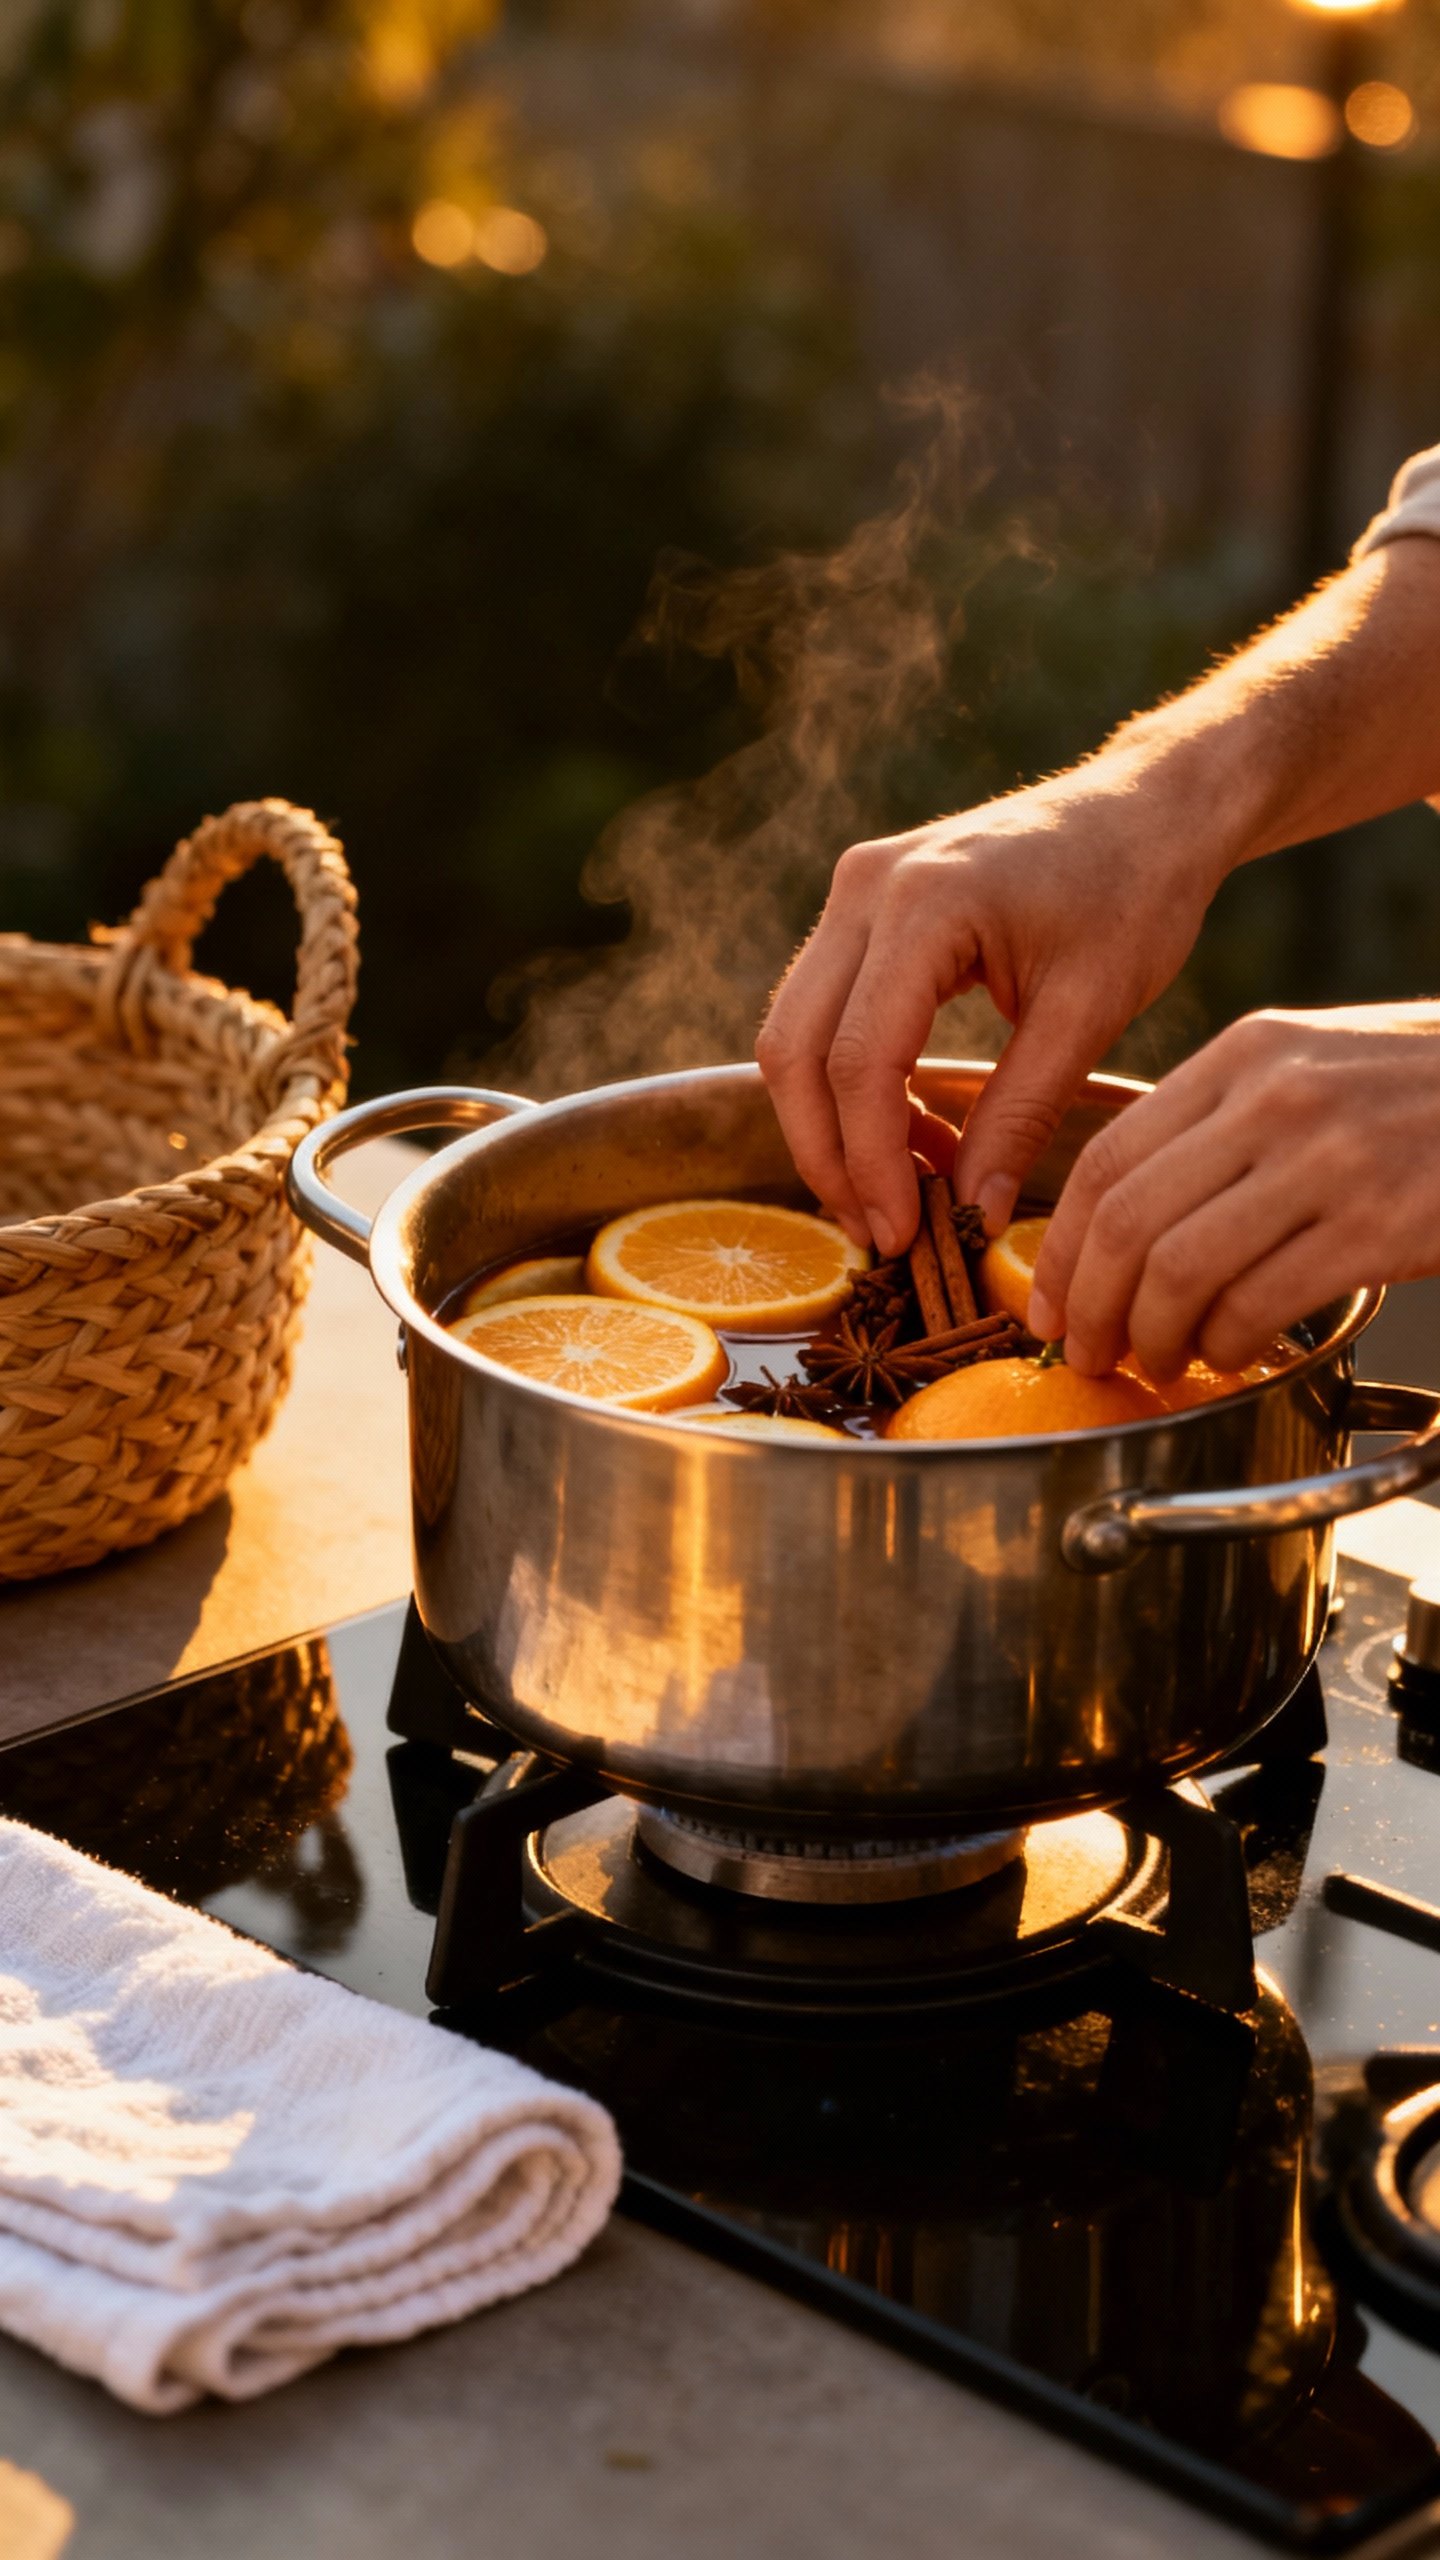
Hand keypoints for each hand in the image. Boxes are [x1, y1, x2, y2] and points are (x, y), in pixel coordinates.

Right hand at [756, 770, 1221, 1254]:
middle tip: (885, 1232)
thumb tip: (969, 1216)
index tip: (904, 1235)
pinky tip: (918, 1137)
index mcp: (925, 902)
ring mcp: (854, 891)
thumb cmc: (1136, 895)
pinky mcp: (862, 908)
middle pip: (794, 1049)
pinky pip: (824, 1012)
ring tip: (908, 1191)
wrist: (1147, 808)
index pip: (859, 1059)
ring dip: (835, 1126)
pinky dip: (854, 1087)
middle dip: (828, 1156)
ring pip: (794, 1035)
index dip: (869, 1161)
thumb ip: (1022, 1114)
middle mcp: (866, 887)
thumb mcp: (1091, 1012)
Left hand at [1030, 1004, 1439, 1375]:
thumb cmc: (1418, 1095)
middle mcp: (1276, 1097)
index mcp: (1244, 1055)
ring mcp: (1327, 1159)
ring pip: (1180, 1269)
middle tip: (1087, 1352)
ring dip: (1153, 1337)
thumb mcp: (1310, 1067)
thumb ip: (1220, 1120)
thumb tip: (1122, 1216)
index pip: (1108, 1158)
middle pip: (1128, 1221)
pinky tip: (1229, 1352)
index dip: (1062, 1248)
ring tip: (1158, 1361)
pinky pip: (1257, 1302)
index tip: (1049, 1302)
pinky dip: (1225, 1343)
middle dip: (1090, 1306)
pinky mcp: (1376, 1223)